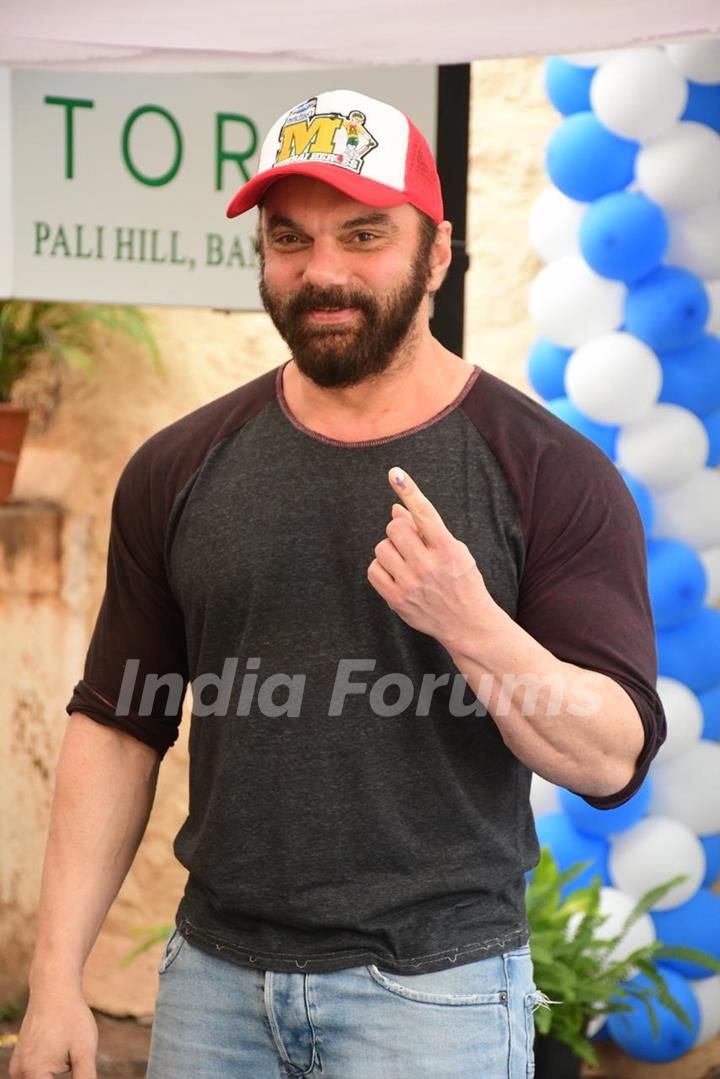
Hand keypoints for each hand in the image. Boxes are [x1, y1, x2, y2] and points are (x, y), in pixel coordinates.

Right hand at [9, 988, 97, 1078]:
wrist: (54, 989)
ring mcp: (17, 1066)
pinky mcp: (20, 1059)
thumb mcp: (84, 1051)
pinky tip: (62, 1055)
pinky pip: (35, 1075)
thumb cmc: (71, 1017)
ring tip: (68, 1054)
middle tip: (73, 1062)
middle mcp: (19, 1073)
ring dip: (54, 1077)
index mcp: (34, 1074)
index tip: (77, 1071)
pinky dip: (48, 1073)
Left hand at [367, 467, 493, 649]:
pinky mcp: (397, 600)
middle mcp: (428, 565)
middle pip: (395, 528)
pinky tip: (396, 574)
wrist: (467, 624)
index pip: (425, 513)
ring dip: (390, 549)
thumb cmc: (462, 581)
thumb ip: (426, 531)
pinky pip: (373, 570)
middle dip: (400, 531)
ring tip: (406, 561)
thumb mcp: (455, 551)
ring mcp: (411, 584)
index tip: (395, 473)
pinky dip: (381, 568)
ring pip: (382, 547)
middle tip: (412, 544)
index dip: (409, 491)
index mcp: (447, 549)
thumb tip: (395, 509)